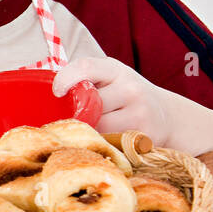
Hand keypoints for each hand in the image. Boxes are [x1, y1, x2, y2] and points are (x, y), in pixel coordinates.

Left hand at [51, 57, 171, 146]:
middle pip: (88, 106)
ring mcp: (140, 114)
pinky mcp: (143, 138)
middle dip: (80, 113)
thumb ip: (84, 79)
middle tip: (78, 117)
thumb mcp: (110, 77)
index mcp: (116, 70)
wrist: (168, 116)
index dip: (66, 78)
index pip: (86, 67)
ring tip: (95, 128)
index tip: (57, 91)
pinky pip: (109, 144)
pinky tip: (106, 139)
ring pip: (97, 127)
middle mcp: (131, 89)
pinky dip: (102, 143)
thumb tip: (44, 92)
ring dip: (90, 130)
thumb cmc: (125, 94)